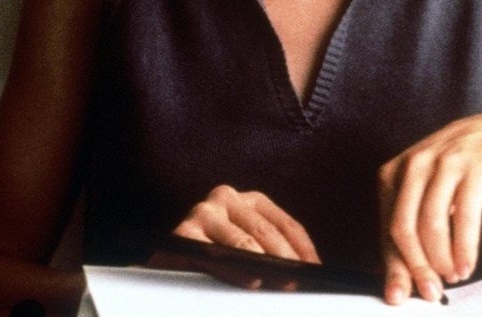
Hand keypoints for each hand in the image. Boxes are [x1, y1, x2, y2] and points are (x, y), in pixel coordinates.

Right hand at [156, 185, 319, 289]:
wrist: (166, 266)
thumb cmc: (213, 259)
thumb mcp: (247, 251)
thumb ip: (271, 255)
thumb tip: (307, 272)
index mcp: (249, 201)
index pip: (285, 224)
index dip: (303, 250)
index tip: (316, 271)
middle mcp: (226, 198)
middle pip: (267, 233)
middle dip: (287, 261)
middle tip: (300, 282)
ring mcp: (204, 212)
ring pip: (245, 244)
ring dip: (267, 267)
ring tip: (283, 283)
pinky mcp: (184, 232)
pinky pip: (217, 255)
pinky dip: (236, 269)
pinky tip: (252, 280)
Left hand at [377, 114, 481, 303]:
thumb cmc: (458, 168)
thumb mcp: (425, 188)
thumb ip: (408, 223)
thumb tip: (394, 272)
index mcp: (393, 172)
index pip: (386, 227)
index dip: (394, 265)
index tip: (401, 293)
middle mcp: (415, 165)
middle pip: (404, 227)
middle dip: (416, 267)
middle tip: (429, 290)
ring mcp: (445, 164)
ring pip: (431, 224)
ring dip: (442, 259)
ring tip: (452, 275)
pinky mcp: (474, 170)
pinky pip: (465, 218)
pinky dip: (465, 248)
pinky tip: (467, 264)